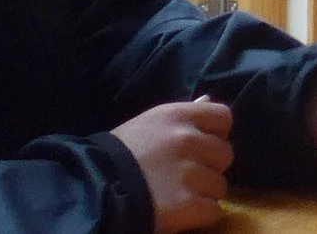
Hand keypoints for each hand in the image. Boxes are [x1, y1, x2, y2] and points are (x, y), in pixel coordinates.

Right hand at [112, 100, 232, 233]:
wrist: (91, 192)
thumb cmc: (115, 156)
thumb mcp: (147, 125)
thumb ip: (182, 115)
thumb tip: (208, 100)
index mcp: (177, 116)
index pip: (223, 117)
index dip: (215, 135)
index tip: (200, 148)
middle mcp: (187, 139)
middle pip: (225, 154)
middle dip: (209, 167)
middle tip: (184, 176)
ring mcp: (189, 173)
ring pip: (220, 185)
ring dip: (203, 194)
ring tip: (177, 195)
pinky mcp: (187, 204)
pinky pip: (213, 210)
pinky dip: (199, 215)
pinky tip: (179, 212)